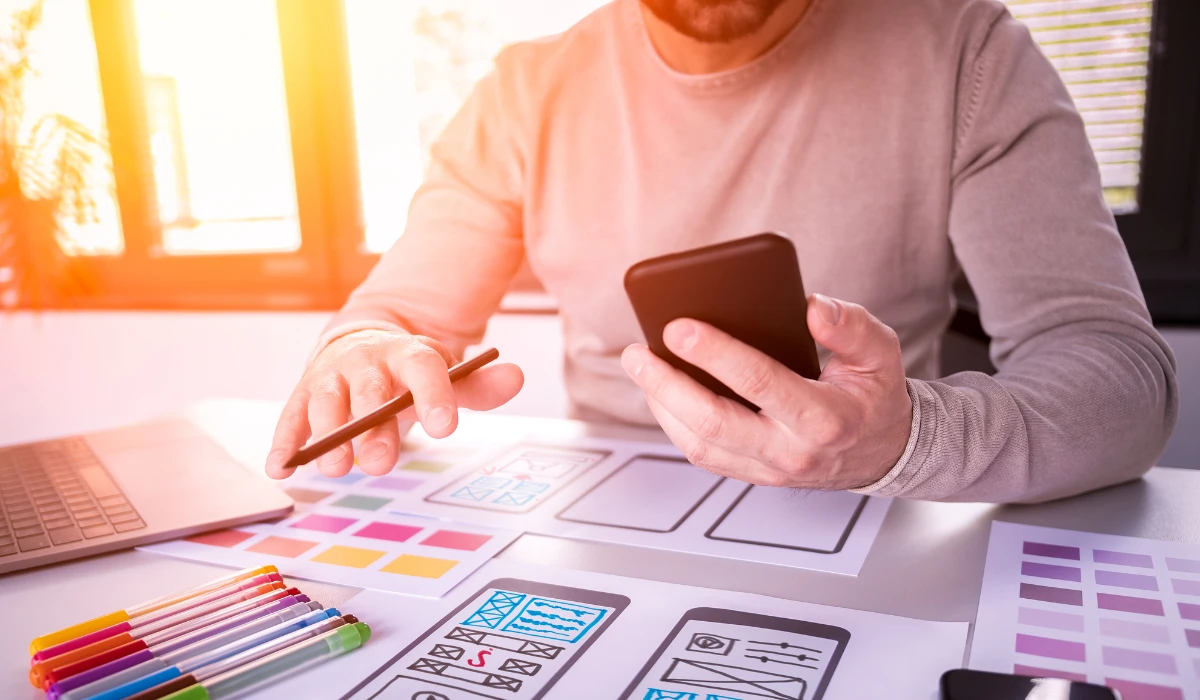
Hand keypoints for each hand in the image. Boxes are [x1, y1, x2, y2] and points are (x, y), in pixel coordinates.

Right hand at [266, 330, 522, 479]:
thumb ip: (479, 385)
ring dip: (328, 435)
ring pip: (325, 402)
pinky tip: (282, 468)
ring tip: (335, 469)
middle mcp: (365, 360)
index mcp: (408, 353)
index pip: (424, 369)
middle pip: (369, 391)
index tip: (445, 428)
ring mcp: (330, 376)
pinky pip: (290, 418)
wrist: (362, 343)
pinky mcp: (302, 395)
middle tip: (380, 464)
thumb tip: (517, 376)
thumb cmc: (410, 371)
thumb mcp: (447, 373)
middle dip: (373, 428)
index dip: (434, 397)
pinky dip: (284, 443)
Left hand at [621, 295, 912, 489]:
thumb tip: (811, 306)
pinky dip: (673, 423)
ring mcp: (769, 469)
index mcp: (824, 417)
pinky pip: (702, 454)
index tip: (678, 327)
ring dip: (661, 405)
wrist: (884, 453)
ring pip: (699, 445)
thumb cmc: (874, 396)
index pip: (759, 382)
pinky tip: (659, 391)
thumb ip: (850, 326)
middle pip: (713, 422)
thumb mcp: (881, 352)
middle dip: (667, 385)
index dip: (715, 353)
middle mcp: (792, 451)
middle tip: (638, 352)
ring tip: (640, 366)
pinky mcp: (753, 475)